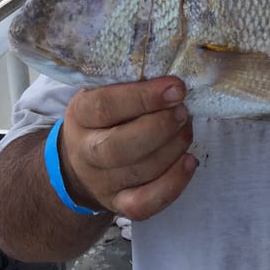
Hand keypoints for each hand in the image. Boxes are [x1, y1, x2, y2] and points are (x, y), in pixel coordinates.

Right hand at [59, 77, 197, 219]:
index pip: (105, 107)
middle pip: (119, 147)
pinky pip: (145, 204)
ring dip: (172, 148)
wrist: (83, 158)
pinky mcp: (119, 204)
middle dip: (160, 127)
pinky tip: (189, 161)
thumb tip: (177, 65)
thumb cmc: (108, 114)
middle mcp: (85, 152)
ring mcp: (101, 182)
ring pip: (138, 172)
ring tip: (187, 128)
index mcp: (80, 115)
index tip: (176, 87)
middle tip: (184, 111)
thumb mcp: (106, 89)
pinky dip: (172, 184)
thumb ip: (132, 79)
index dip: (144, 97)